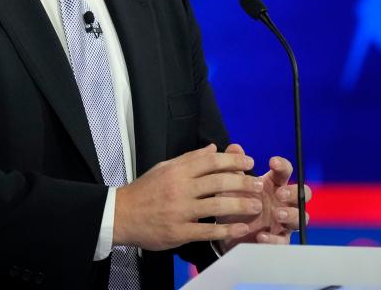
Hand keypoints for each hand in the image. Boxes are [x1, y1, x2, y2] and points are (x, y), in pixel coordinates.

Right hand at [113, 144, 264, 250]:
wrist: (121, 214)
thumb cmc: (145, 190)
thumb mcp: (164, 168)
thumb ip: (189, 159)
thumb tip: (213, 149)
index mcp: (177, 171)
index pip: (211, 161)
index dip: (233, 160)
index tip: (249, 162)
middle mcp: (180, 189)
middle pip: (218, 182)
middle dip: (243, 182)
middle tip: (259, 184)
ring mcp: (180, 211)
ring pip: (216, 207)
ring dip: (240, 206)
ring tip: (256, 206)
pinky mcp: (179, 232)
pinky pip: (207, 231)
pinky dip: (226, 231)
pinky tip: (241, 229)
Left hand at [218, 145, 311, 250]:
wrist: (226, 231)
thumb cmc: (234, 203)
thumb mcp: (230, 185)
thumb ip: (234, 167)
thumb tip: (235, 147)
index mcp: (273, 184)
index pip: (285, 171)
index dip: (282, 165)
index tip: (272, 162)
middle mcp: (283, 202)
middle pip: (303, 193)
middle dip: (295, 192)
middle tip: (280, 193)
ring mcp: (283, 221)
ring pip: (301, 217)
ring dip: (291, 214)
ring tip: (277, 214)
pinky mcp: (278, 239)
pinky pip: (283, 240)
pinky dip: (274, 238)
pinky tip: (262, 235)